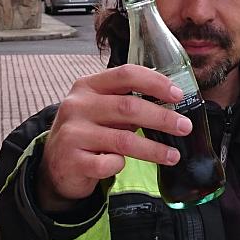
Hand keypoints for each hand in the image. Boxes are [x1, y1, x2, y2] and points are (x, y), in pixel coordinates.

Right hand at [35, 65, 191, 210]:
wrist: (55, 164)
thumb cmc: (88, 132)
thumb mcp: (101, 110)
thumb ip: (127, 102)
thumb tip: (171, 103)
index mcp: (87, 86)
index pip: (125, 74)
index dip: (155, 82)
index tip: (178, 95)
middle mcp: (77, 106)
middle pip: (128, 107)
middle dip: (161, 118)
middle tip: (185, 127)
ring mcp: (72, 133)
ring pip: (123, 139)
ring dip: (153, 149)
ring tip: (173, 155)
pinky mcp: (72, 160)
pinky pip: (108, 164)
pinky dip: (120, 165)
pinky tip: (122, 165)